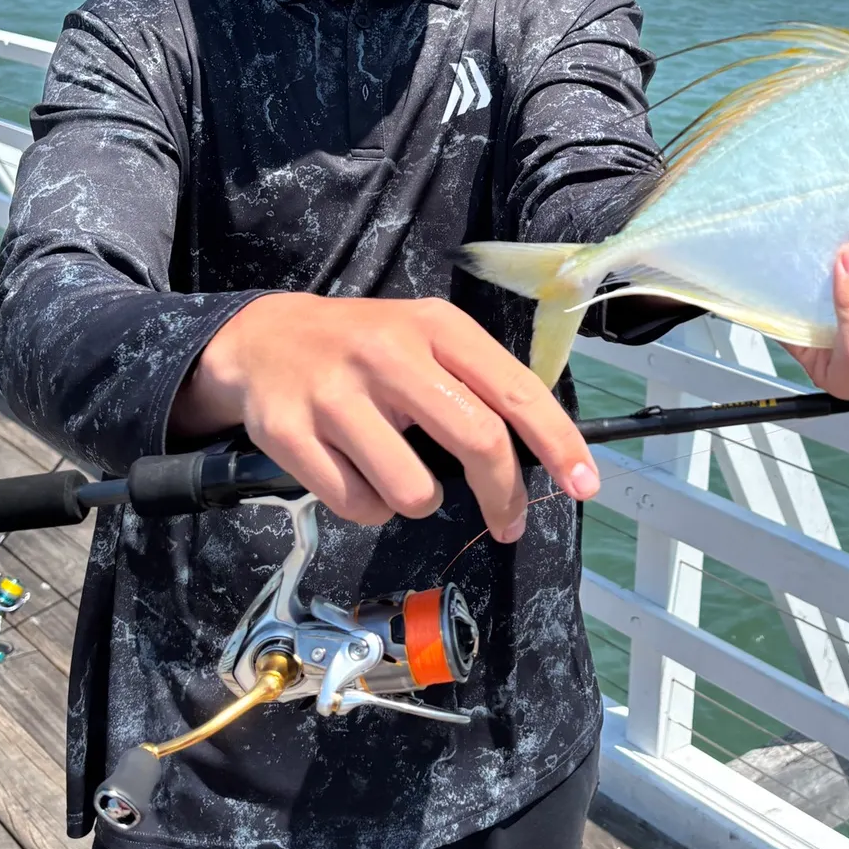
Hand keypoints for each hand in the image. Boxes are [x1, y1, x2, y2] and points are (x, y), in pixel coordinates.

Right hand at [171, 294, 600, 540]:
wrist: (261, 340)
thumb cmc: (366, 351)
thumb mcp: (426, 341)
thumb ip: (481, 386)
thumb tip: (547, 456)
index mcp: (436, 327)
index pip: (514, 389)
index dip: (558, 442)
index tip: (586, 485)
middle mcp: (388, 353)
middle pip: (476, 441)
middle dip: (502, 496)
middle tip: (509, 522)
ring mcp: (336, 394)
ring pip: (413, 491)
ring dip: (418, 503)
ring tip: (399, 476)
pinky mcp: (291, 434)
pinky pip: (358, 506)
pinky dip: (368, 507)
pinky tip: (354, 473)